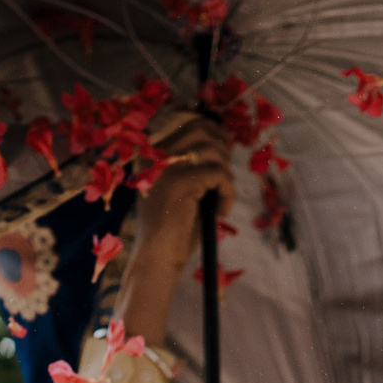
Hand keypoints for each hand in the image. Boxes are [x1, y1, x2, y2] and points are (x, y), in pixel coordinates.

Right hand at [115, 113, 234, 345]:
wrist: (157, 259)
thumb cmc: (171, 231)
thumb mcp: (181, 190)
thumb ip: (193, 166)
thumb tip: (224, 143)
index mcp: (153, 155)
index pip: (188, 123)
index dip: (213, 132)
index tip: (225, 151)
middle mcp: (157, 155)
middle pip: (202, 130)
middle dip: (222, 151)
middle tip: (225, 179)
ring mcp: (168, 167)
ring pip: (213, 150)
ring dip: (226, 175)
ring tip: (221, 199)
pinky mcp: (182, 182)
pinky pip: (219, 174)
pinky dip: (228, 193)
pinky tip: (222, 211)